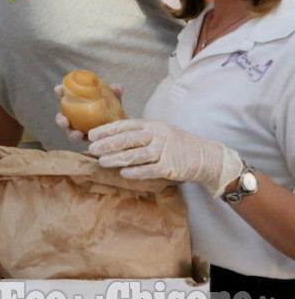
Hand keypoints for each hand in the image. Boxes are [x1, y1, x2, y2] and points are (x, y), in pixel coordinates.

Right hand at [53, 82, 123, 141]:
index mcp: (79, 103)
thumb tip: (117, 88)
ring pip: (70, 131)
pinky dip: (81, 138)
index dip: (60, 92)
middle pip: (63, 116)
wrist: (121, 128)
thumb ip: (115, 93)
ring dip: (70, 132)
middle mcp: (76, 116)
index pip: (66, 96)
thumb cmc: (114, 110)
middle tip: (63, 118)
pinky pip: (81, 140)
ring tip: (75, 133)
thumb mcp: (115, 100)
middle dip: (60, 118)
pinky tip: (84, 137)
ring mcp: (80, 129)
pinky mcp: (86, 139)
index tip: (58, 90)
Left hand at [88, 119, 243, 197]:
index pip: (126, 125)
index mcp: (153, 125)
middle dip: (108, 143)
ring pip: (136, 154)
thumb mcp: (160, 132)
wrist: (206, 157)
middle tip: (92, 148)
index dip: (107, 129)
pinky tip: (123, 174)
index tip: (92, 134)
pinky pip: (150, 169)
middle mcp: (158, 134)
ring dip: (117, 158)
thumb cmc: (178, 145)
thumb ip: (140, 134)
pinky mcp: (171, 166)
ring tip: (102, 161)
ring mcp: (165, 150)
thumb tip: (112, 139)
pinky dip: (136, 172)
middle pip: (128, 138)